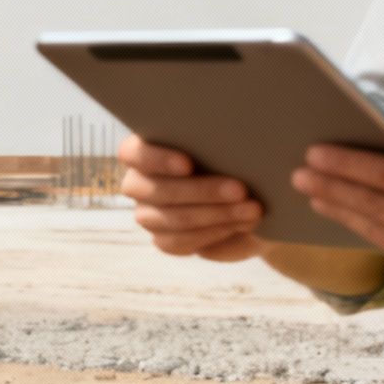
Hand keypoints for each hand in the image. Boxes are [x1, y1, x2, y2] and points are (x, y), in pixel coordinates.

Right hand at [118, 134, 267, 260]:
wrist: (248, 195)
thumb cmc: (235, 159)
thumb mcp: (231, 145)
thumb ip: (224, 141)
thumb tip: (245, 146)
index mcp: (144, 149)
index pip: (132, 153)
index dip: (157, 160)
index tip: (188, 164)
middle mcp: (139, 183)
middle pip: (156, 191)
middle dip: (202, 191)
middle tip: (240, 190)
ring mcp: (148, 214)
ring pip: (170, 220)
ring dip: (215, 215)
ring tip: (251, 211)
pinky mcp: (163, 239)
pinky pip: (178, 242)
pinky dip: (212, 234)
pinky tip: (238, 225)